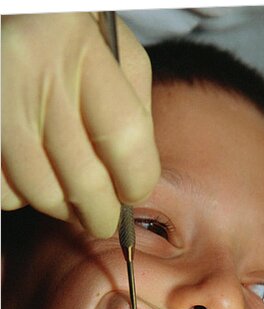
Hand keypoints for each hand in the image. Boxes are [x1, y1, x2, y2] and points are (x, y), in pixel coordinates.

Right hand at [1, 12, 159, 236]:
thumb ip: (133, 107)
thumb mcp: (110, 45)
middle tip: (106, 218)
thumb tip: (135, 178)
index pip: (124, 139)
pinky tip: (29, 176)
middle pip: (83, 180)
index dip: (137, 181)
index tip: (134, 191)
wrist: (6, 10)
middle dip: (102, 214)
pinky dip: (19, 197)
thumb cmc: (64, 26)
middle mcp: (32, 72)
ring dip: (61, 208)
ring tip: (70, 198)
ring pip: (40, 193)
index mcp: (77, 44)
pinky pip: (2, 191)